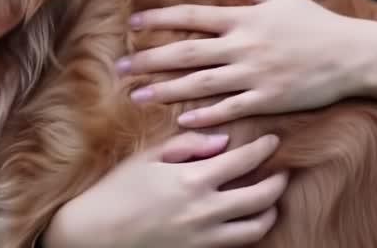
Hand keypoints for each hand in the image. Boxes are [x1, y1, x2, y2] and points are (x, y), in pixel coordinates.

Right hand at [41, 132, 287, 247]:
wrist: (95, 234)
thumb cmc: (117, 189)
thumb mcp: (148, 157)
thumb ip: (189, 144)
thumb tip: (223, 140)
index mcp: (192, 179)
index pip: (243, 160)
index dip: (264, 148)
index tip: (272, 139)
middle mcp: (204, 211)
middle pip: (261, 197)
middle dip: (278, 181)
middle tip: (282, 170)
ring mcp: (203, 238)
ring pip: (256, 228)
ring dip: (269, 211)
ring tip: (270, 199)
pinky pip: (236, 245)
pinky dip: (249, 231)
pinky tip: (245, 219)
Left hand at [119, 0, 363, 127]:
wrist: (352, 55)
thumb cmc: (317, 23)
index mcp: (243, 19)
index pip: (192, 17)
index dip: (160, 19)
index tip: (133, 22)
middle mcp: (243, 46)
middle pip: (186, 53)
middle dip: (150, 60)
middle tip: (120, 67)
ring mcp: (254, 75)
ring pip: (200, 84)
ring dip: (166, 90)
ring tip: (138, 95)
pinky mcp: (268, 99)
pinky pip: (229, 109)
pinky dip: (205, 116)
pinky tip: (182, 121)